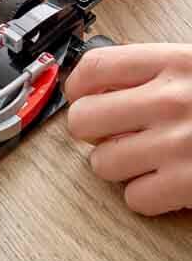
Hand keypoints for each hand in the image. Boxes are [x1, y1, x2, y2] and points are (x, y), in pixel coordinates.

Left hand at [66, 43, 191, 214]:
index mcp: (175, 62)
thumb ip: (161, 72)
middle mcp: (172, 99)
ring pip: (103, 164)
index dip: (80, 88)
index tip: (85, 99)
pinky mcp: (191, 183)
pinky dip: (148, 197)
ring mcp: (180, 142)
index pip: (94, 68)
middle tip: (115, 135)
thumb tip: (105, 85)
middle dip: (95, 133)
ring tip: (149, 162)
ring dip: (121, 168)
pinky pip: (136, 198)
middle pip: (83, 120)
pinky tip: (169, 185)